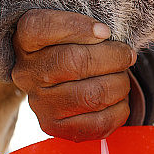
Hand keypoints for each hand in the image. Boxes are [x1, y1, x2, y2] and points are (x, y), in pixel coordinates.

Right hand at [12, 9, 135, 140]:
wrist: (64, 83)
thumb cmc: (76, 47)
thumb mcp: (75, 29)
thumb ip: (88, 27)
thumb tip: (106, 35)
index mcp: (26, 41)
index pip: (42, 28)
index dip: (78, 27)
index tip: (105, 31)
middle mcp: (26, 73)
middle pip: (74, 62)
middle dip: (113, 57)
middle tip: (127, 55)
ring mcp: (39, 104)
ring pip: (92, 95)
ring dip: (119, 84)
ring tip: (122, 77)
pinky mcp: (54, 127)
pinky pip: (98, 123)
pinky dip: (120, 109)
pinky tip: (118, 99)